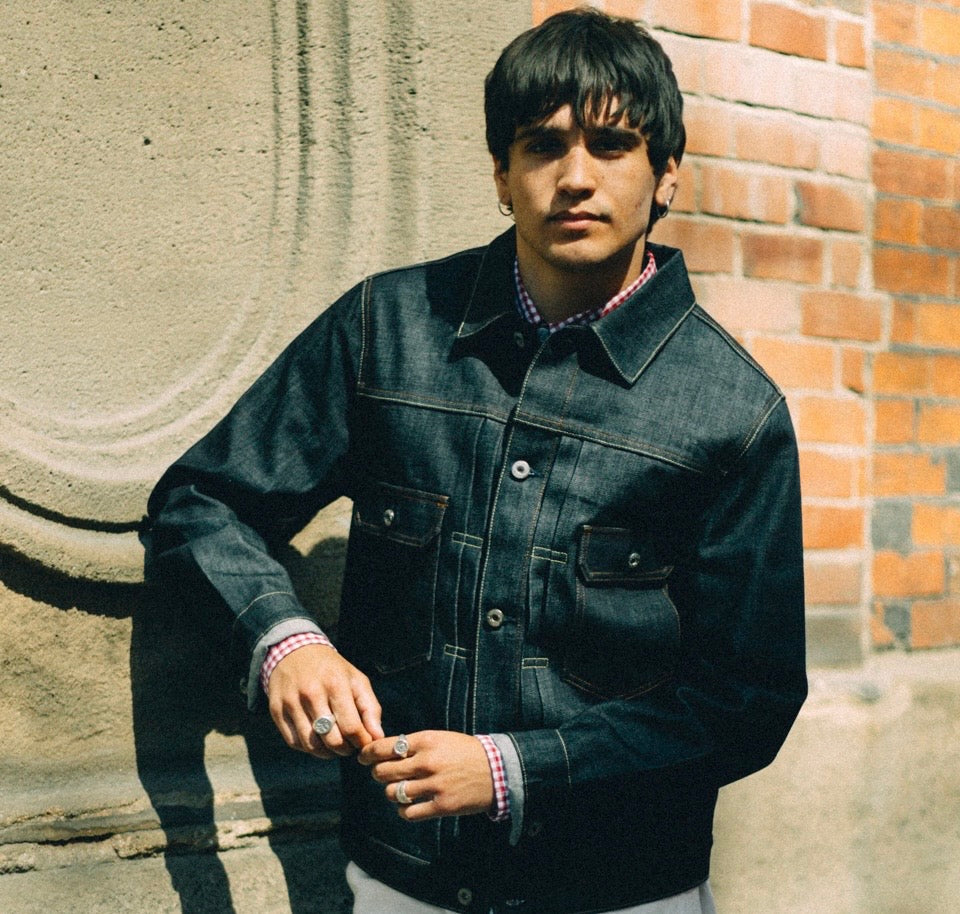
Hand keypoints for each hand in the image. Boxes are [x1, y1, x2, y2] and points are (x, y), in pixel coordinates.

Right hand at [267, 644, 382, 758]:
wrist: (295, 651)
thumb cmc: (332, 669)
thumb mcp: (356, 680)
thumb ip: (371, 708)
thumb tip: (377, 737)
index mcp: (335, 684)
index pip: (351, 727)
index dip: (361, 742)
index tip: (364, 743)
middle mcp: (311, 693)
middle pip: (331, 740)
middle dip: (345, 749)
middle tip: (349, 745)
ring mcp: (291, 703)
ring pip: (311, 745)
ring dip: (327, 752)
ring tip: (335, 745)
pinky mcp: (276, 711)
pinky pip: (294, 743)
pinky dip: (309, 748)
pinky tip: (317, 739)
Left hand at [358, 730, 494, 820]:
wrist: (496, 769)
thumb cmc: (464, 751)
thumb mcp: (440, 738)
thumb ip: (414, 744)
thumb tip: (383, 752)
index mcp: (426, 740)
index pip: (385, 747)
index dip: (368, 753)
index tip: (362, 756)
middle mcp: (427, 762)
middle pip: (383, 771)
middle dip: (377, 773)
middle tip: (379, 773)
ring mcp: (435, 785)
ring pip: (392, 793)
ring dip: (390, 792)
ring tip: (396, 789)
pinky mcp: (442, 806)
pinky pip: (408, 812)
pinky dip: (403, 810)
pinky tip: (407, 804)